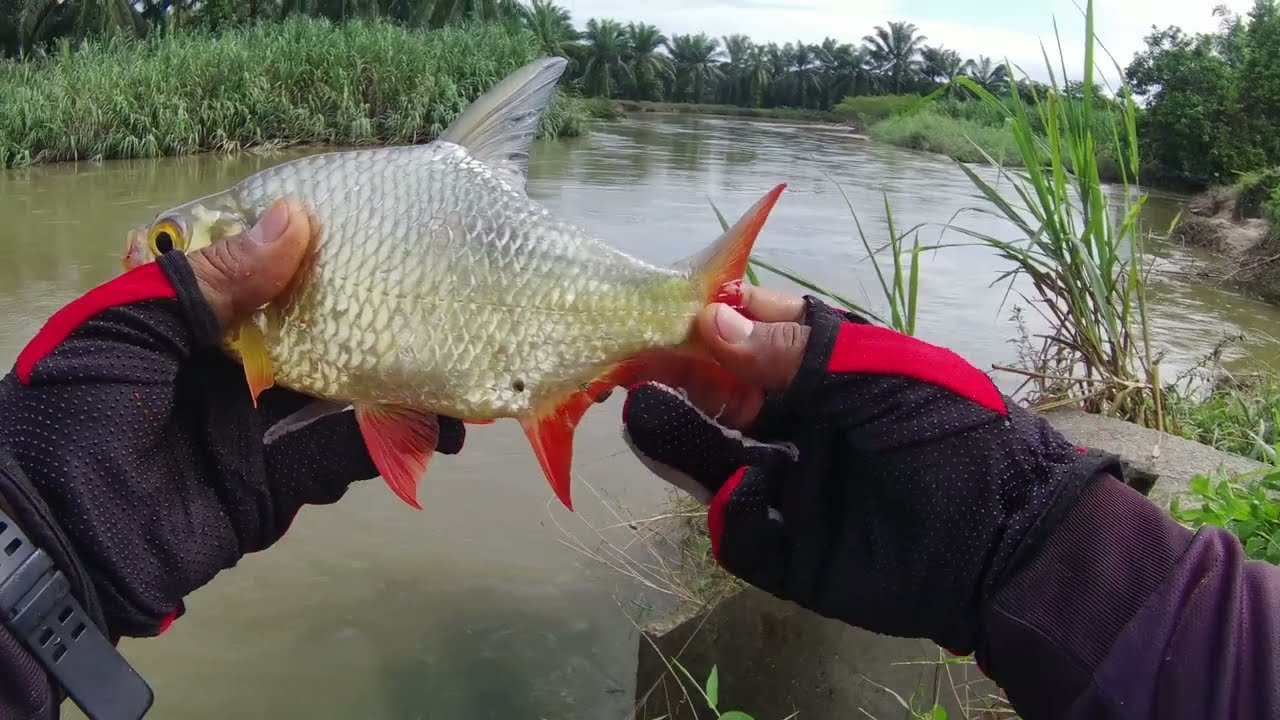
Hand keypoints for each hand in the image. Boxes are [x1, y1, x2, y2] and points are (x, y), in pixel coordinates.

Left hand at [0, 199, 464, 639]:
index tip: (381, 229)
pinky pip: (337, 457)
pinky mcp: (276, 484)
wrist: (53, 542)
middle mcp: (232, 367)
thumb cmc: (74, 416)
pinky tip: (433, 425)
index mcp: (191, 321)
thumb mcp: (125, 329)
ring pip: (340, 395)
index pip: (267, 275)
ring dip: (397, 380)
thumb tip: (297, 219)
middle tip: (441, 295)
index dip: (320, 253)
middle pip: (317, 333)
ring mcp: (258, 427)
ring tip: (457, 361)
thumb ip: (210, 280)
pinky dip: (384, 442)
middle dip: (375, 317)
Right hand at [621, 288, 1120, 653]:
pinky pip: (741, 530)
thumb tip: (713, 323)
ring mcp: (793, 488)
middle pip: (718, 400)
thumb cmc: (953, 437)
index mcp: (826, 376)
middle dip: (676, 382)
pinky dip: (734, 511)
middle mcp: (801, 426)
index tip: (663, 315)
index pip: (751, 339)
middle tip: (632, 369)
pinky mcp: (789, 552)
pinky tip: (749, 490)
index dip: (707, 325)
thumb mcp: (883, 377)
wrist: (1010, 547)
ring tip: (644, 415)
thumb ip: (799, 354)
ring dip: (677, 439)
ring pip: (713, 462)